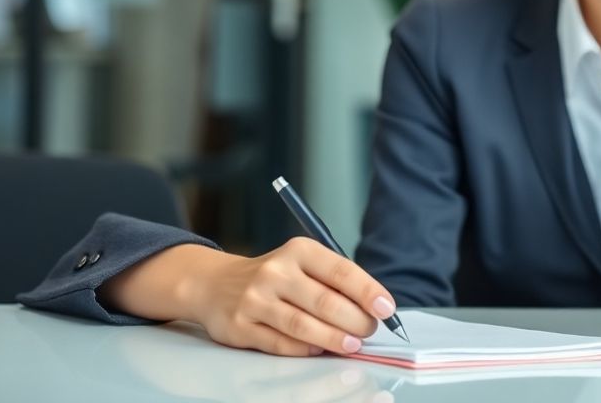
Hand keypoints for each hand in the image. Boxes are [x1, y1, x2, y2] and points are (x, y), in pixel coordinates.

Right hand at [100, 238, 397, 357]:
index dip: (368, 292)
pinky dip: (305, 349)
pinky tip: (320, 349)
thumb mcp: (301, 264)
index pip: (341, 271)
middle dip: (355, 321)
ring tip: (352, 345)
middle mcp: (276, 271)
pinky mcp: (241, 325)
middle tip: (369, 331)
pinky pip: (281, 343)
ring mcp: (256, 299)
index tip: (386, 308)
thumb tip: (374, 308)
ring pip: (304, 326)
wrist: (214, 284)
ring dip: (334, 339)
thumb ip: (334, 282)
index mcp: (298, 251)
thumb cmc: (273, 277)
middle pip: (326, 302)